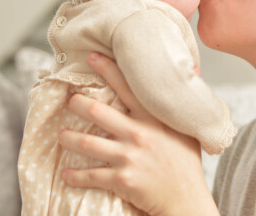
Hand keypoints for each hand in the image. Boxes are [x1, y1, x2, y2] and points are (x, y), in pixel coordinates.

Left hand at [59, 52, 218, 215]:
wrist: (186, 198)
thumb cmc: (186, 163)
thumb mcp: (189, 128)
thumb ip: (183, 100)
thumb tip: (194, 67)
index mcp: (153, 117)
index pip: (127, 86)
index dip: (108, 69)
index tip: (92, 57)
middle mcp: (139, 133)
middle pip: (97, 111)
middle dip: (78, 103)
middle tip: (69, 100)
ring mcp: (128, 156)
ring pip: (87, 143)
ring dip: (69, 138)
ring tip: (61, 135)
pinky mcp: (121, 179)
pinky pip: (90, 175)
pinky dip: (74, 176)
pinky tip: (65, 174)